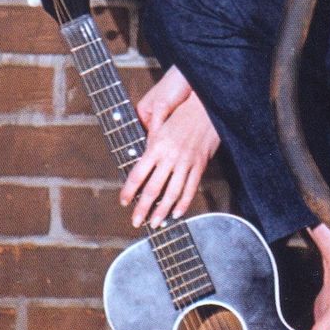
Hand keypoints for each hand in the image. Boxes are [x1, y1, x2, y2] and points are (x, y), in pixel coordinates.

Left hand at [120, 66, 219, 229]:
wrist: (205, 107)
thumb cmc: (181, 114)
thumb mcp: (160, 127)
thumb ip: (150, 147)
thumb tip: (139, 165)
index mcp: (156, 146)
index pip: (138, 174)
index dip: (129, 191)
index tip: (123, 202)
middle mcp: (170, 157)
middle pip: (153, 189)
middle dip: (143, 208)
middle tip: (137, 221)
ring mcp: (186, 162)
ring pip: (172, 193)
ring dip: (162, 211)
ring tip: (155, 223)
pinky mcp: (199, 165)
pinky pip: (191, 188)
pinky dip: (184, 203)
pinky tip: (177, 213)